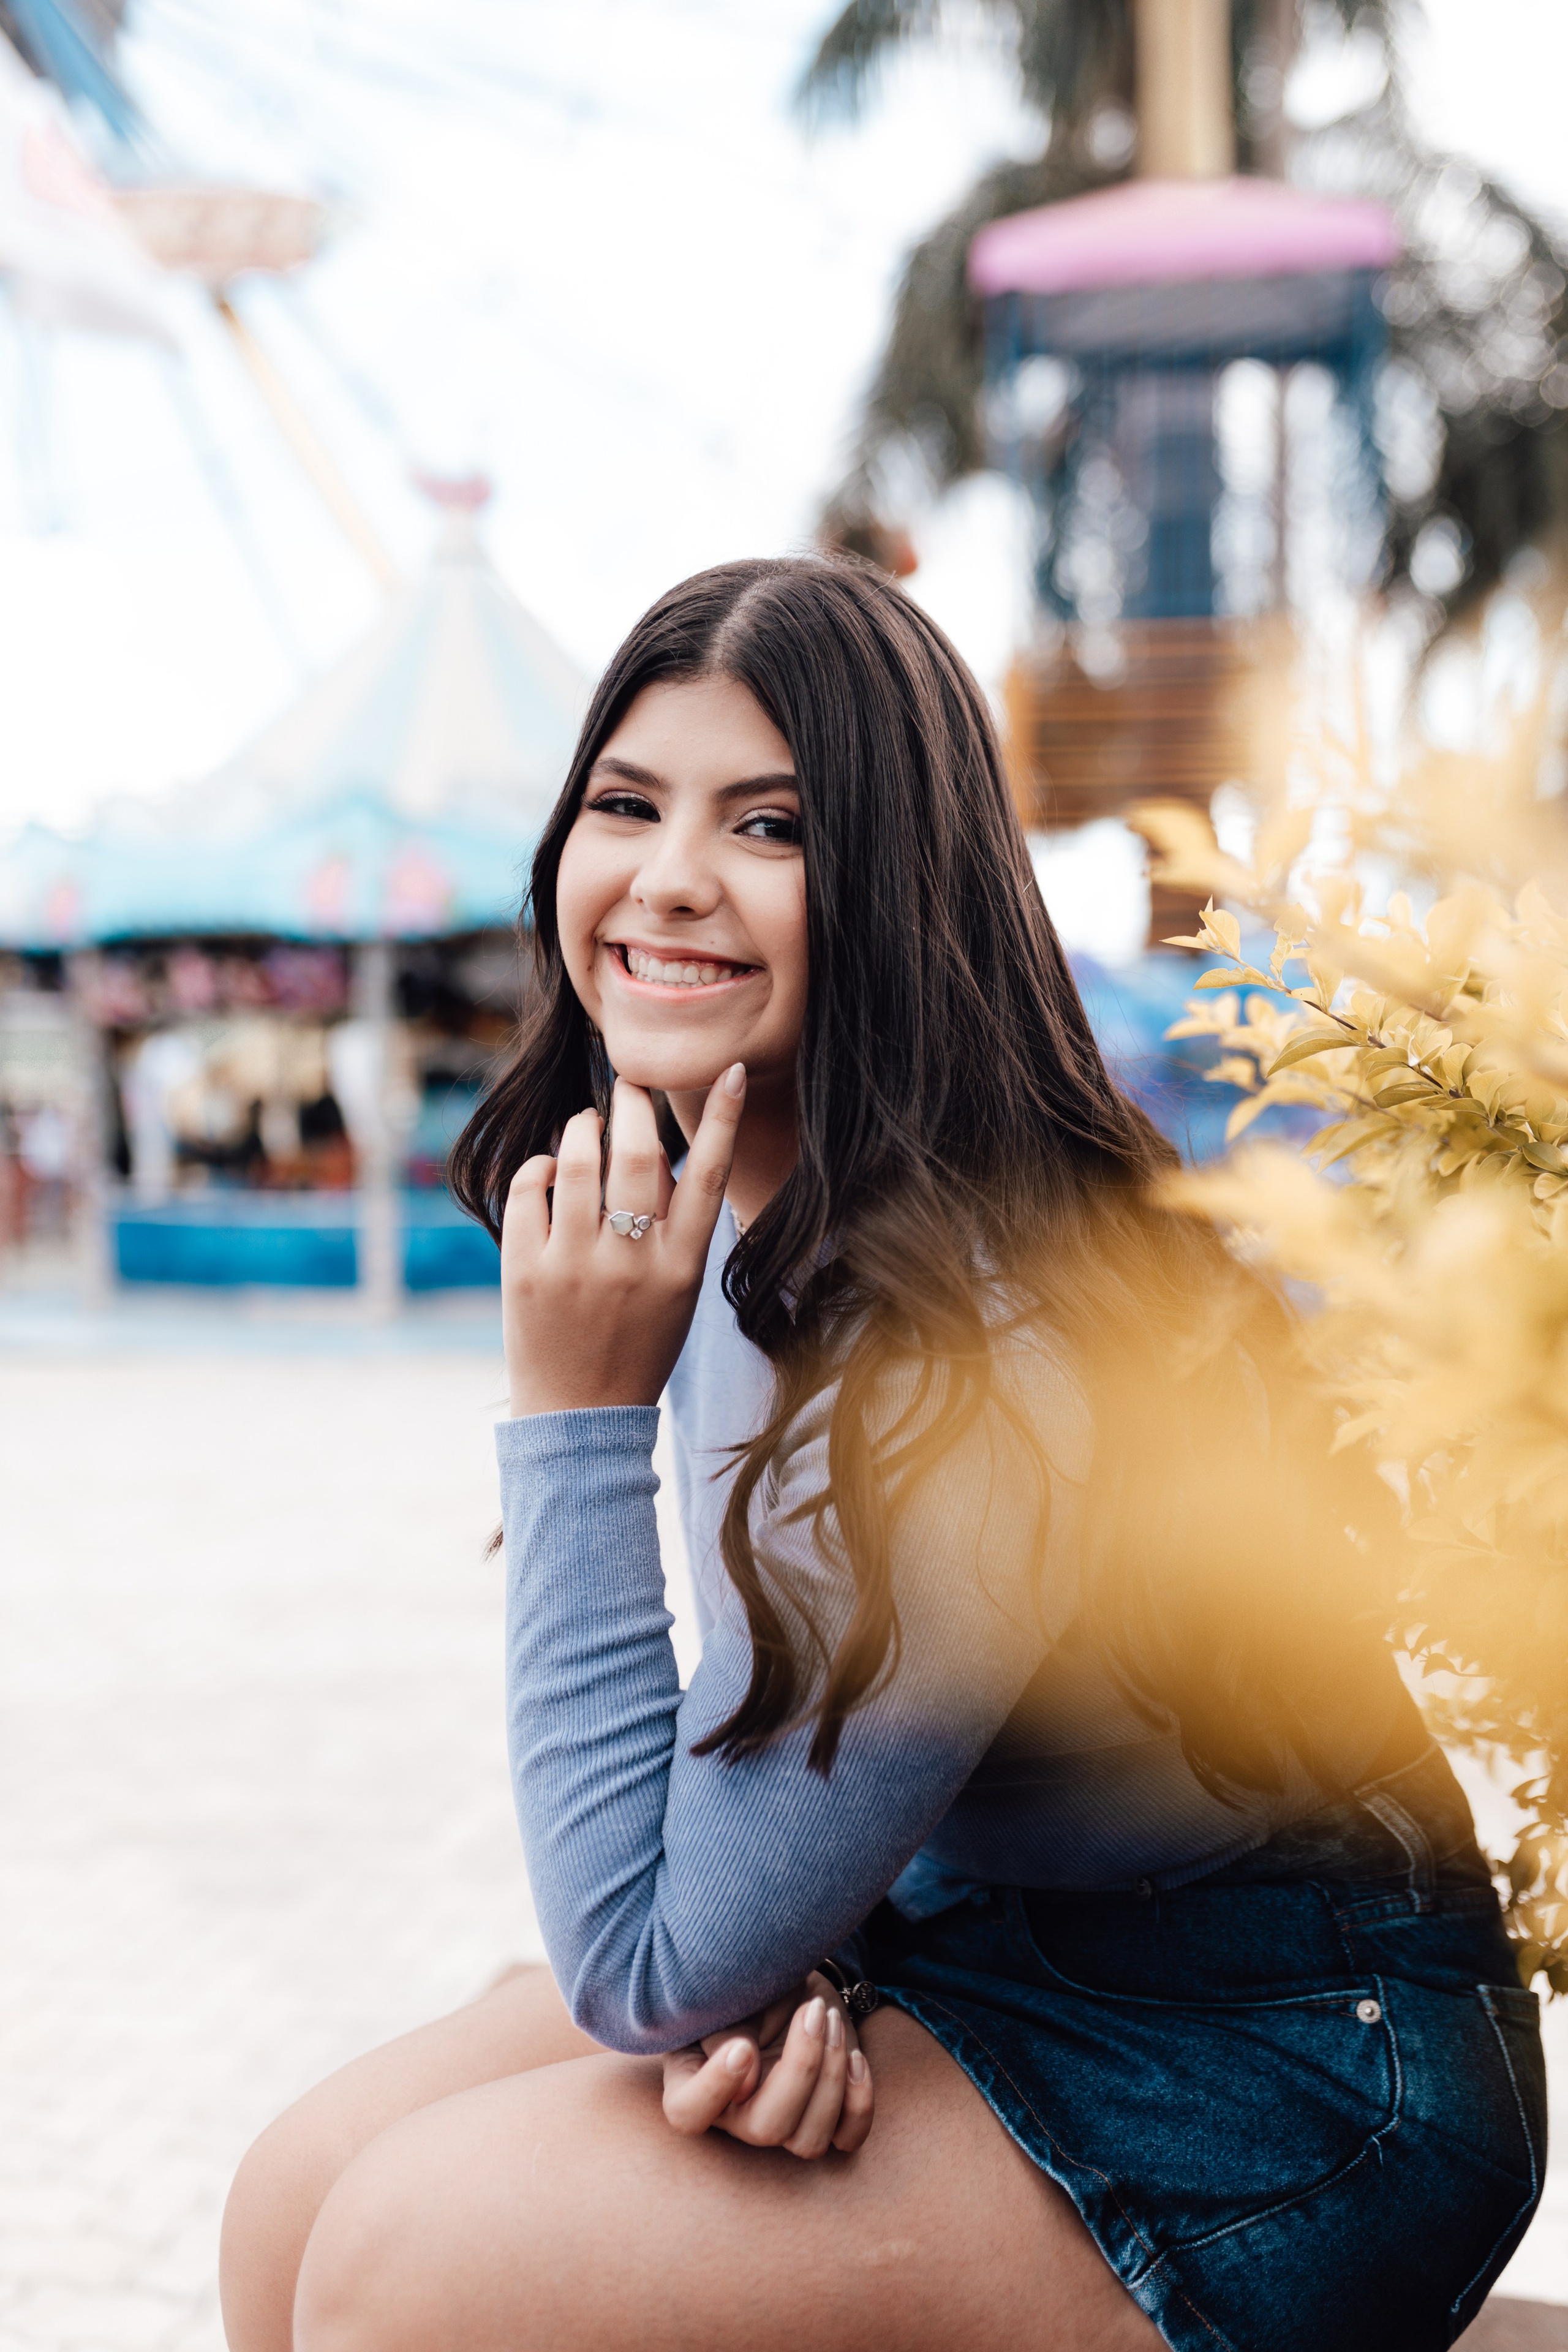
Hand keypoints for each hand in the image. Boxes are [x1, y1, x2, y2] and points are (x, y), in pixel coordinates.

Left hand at [502, 1067, 745, 1416]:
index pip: (710, 1178)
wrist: (582, 1417)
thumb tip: (657, 1154)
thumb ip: (674, 1228)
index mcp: (681, 1267)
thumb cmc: (635, 1345)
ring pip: (579, 1160)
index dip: (725, 1119)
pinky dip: (539, 1167)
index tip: (732, 1070)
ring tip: (585, 1126)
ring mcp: (576, 1266)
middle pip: (641, 1154)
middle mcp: (633, 1262)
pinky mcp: (526, 1272)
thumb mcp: (678, 1292)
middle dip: (633, 1104)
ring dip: (582, 1127)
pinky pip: (530, 1189)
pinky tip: (549, 1173)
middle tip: (628, 1085)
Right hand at [660, 1974, 874, 2158]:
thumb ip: (726, 2031)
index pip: (688, 2113)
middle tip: (812, 2012)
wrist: (788, 1977)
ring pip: (809, 2141)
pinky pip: (847, 2137)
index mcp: (694, 2082)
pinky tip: (854, 2057)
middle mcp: (736, 2114)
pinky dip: (859, 2102)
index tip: (742, 2045)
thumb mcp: (730, 1992)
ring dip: (830, 2077)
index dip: (713, 2089)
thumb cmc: (747, 1981)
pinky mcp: (825, 2117)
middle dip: (801, 2068)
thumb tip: (748, 2084)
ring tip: (829, 2019)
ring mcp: (783, 2122)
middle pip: (765, 2129)